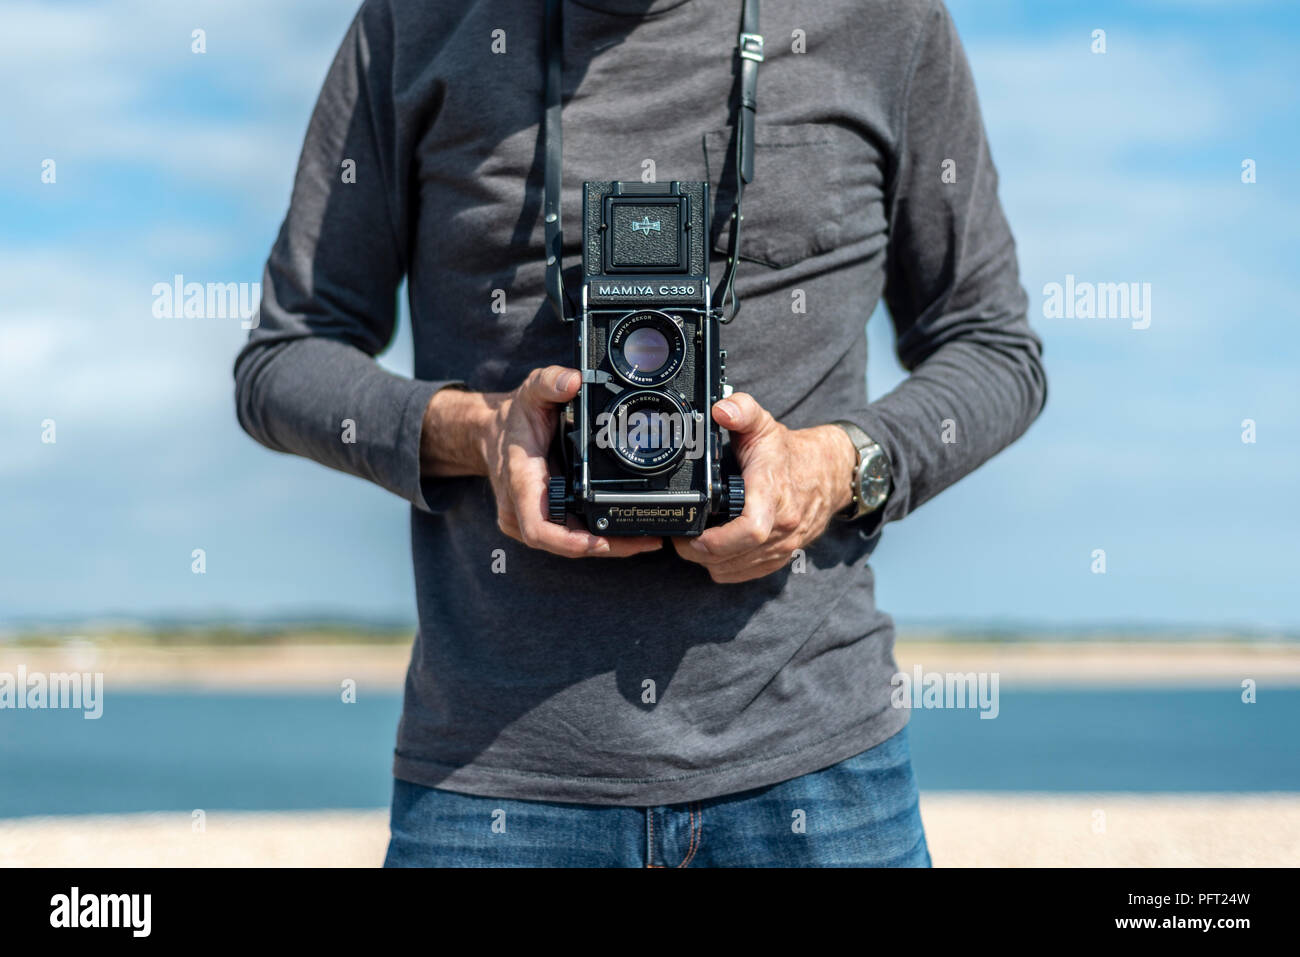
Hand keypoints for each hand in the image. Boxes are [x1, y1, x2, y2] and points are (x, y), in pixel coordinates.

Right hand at [421, 366, 661, 558]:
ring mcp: (529, 520)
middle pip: (564, 544)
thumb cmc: (513, 418)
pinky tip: (626, 532)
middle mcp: (520, 510)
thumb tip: (573, 381)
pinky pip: (570, 537)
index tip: (601, 542)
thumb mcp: (531, 391)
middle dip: (606, 547)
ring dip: (608, 546)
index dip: (571, 542)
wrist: (492, 433)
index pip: (539, 528)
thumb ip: (550, 382)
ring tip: (647, 539)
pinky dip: (598, 538)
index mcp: (521, 483)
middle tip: (647, 540)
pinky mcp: (541, 522)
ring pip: (570, 545)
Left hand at [672, 393, 856, 583]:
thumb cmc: (790, 454)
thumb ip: (742, 410)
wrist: (831, 474)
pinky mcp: (782, 558)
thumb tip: (721, 408)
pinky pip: (745, 575)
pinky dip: (725, 567)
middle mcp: (782, 526)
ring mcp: (783, 546)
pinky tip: (717, 549)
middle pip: (733, 556)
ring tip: (695, 539)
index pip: (750, 530)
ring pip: (734, 569)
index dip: (715, 540)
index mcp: (773, 494)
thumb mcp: (764, 425)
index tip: (691, 534)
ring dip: (709, 560)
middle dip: (698, 552)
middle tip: (680, 535)